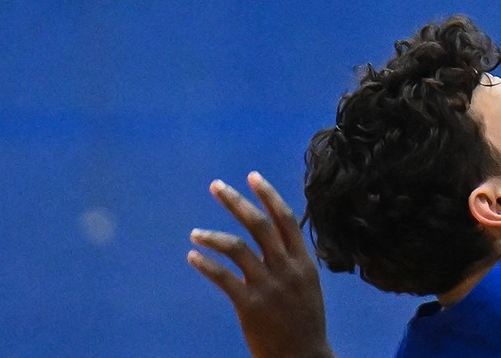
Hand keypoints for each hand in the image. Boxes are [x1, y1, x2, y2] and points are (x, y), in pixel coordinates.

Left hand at [188, 173, 335, 357]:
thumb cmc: (304, 323)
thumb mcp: (307, 287)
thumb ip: (293, 263)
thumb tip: (274, 240)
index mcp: (304, 262)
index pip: (286, 219)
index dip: (268, 195)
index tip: (252, 176)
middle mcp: (287, 269)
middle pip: (259, 225)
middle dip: (236, 202)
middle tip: (216, 186)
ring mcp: (268, 287)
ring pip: (238, 248)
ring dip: (213, 236)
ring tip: (195, 233)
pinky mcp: (250, 305)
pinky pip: (223, 278)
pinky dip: (206, 264)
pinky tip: (193, 257)